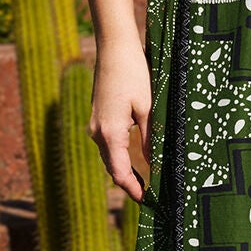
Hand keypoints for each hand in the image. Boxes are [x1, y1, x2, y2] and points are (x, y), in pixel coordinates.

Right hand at [90, 41, 151, 200]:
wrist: (114, 47)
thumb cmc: (134, 73)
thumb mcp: (148, 107)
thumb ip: (151, 138)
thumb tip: (155, 165)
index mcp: (110, 133)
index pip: (119, 173)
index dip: (132, 190)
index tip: (147, 202)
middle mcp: (97, 132)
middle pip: (112, 168)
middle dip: (129, 185)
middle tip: (148, 199)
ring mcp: (95, 125)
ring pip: (110, 157)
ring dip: (124, 172)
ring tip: (144, 184)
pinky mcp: (98, 117)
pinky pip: (108, 145)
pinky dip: (120, 157)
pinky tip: (134, 160)